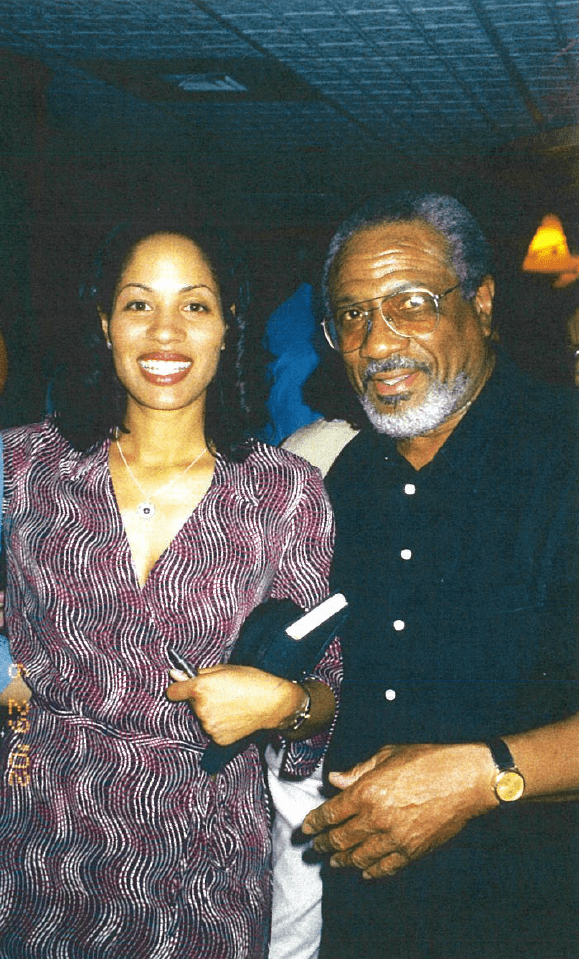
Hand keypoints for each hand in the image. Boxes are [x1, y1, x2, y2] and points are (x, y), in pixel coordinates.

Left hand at [166, 665, 299, 744]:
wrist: (273, 702)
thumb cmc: (252, 681)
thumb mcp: (225, 668)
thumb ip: (199, 673)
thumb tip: (176, 675)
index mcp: (200, 688)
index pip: (173, 692)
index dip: (178, 689)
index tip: (183, 688)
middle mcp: (201, 709)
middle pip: (192, 704)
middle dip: (201, 698)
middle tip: (222, 692)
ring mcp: (209, 726)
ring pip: (203, 717)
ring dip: (212, 711)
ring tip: (232, 704)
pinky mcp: (218, 738)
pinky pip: (213, 729)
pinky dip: (221, 724)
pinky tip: (235, 716)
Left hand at [302, 742, 495, 878]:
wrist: (465, 780)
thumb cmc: (428, 761)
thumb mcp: (388, 755)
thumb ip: (358, 770)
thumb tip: (335, 779)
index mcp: (366, 792)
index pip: (330, 813)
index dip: (314, 823)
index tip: (306, 828)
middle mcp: (375, 819)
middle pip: (340, 839)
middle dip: (324, 845)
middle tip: (314, 848)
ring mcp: (394, 839)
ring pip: (359, 857)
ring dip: (343, 860)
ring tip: (334, 862)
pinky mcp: (412, 851)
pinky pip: (385, 867)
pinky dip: (372, 871)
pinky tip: (365, 871)